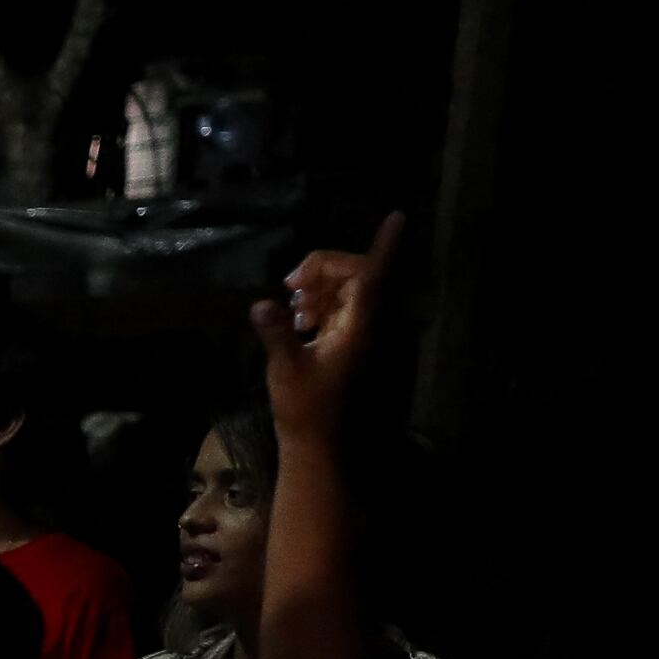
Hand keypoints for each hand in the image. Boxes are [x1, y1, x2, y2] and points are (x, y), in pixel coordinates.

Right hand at [256, 213, 404, 429]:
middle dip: (322, 269)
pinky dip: (320, 304)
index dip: (384, 244)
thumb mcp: (287, 370)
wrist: (321, 443)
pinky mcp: (351, 343)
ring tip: (292, 308)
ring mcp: (361, 333)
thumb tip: (261, 304)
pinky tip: (299, 321)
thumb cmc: (307, 409)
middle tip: (289, 287)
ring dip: (318, 287)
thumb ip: (278, 334)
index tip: (397, 215)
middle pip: (354, 274)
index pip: (372, 276)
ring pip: (346, 289)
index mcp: (359, 327)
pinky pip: (341, 307)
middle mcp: (367, 324)